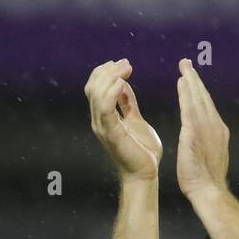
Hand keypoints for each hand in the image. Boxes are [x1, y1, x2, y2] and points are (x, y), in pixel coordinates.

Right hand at [86, 58, 162, 181]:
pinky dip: (112, 92)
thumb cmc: (143, 151)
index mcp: (103, 117)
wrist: (146, 174)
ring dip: (111, 77)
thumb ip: (128, 103)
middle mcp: (98, 121)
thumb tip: (123, 85)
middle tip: (126, 64)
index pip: (94, 88)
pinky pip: (105, 108)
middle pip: (93, 87)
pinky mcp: (111, 134)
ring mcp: (102, 127)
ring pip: (97, 94)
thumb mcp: (136, 119)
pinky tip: (122, 83)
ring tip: (126, 69)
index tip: (122, 64)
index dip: (104, 72)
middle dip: (108, 71)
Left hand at [175, 58, 230, 200]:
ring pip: (198, 98)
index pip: (207, 106)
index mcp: (218, 131)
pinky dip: (186, 93)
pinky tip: (181, 82)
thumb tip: (203, 139)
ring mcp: (206, 128)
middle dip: (195, 79)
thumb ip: (207, 143)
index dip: (199, 91)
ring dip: (191, 80)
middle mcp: (214, 125)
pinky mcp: (194, 133)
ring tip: (184, 67)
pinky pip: (189, 108)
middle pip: (203, 97)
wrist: (210, 191)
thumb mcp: (210, 156)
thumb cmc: (207, 180)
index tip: (191, 79)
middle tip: (186, 64)